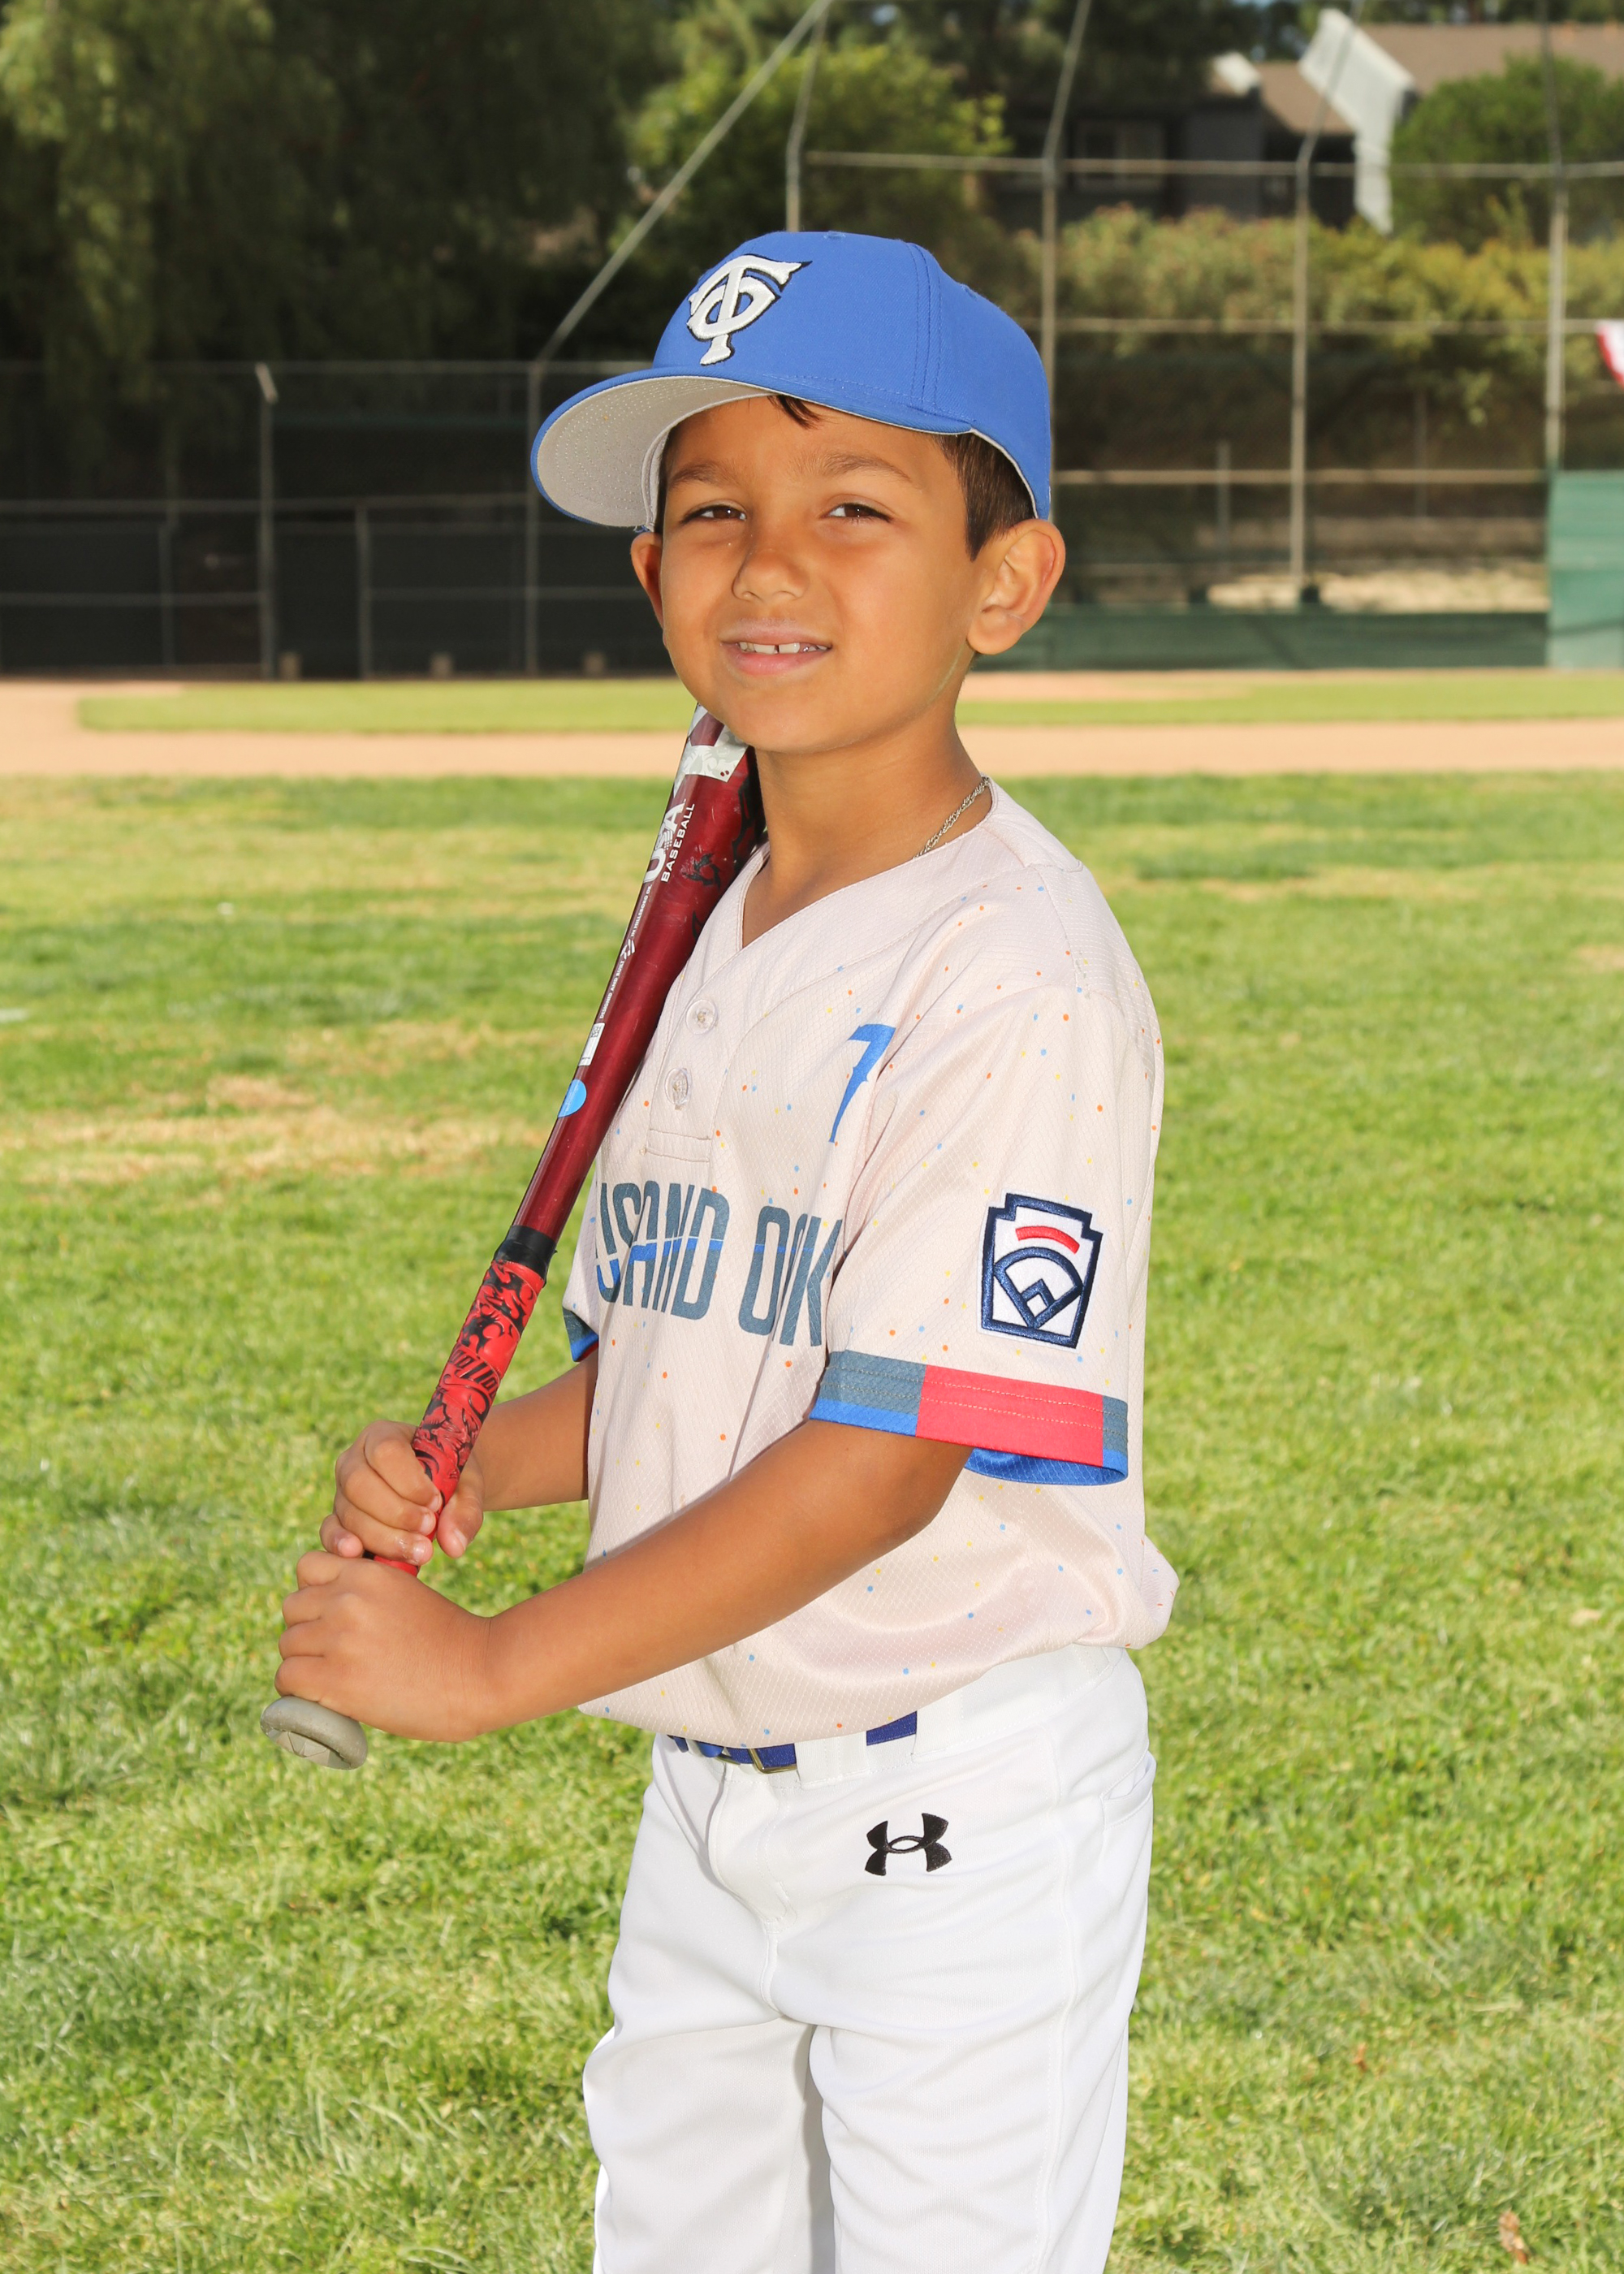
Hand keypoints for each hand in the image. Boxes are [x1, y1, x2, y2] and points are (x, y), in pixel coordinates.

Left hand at [276, 1551, 495, 1740]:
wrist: (481, 1673)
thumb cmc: (451, 1639)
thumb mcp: (407, 1595)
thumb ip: (368, 1597)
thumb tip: (330, 1618)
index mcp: (367, 1574)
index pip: (307, 1568)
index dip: (315, 1592)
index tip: (332, 1616)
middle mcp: (347, 1600)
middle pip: (292, 1609)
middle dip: (308, 1630)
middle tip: (333, 1654)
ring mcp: (339, 1639)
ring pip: (288, 1645)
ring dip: (303, 1663)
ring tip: (332, 1679)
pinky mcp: (336, 1680)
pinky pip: (288, 1679)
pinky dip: (298, 1692)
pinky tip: (321, 1698)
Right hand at [322, 1419, 485, 1563]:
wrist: (439, 1491)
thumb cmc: (451, 1479)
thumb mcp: (467, 1486)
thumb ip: (465, 1510)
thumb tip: (454, 1546)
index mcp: (383, 1436)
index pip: (386, 1452)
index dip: (409, 1482)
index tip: (435, 1502)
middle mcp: (354, 1460)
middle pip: (360, 1484)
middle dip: (396, 1513)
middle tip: (429, 1528)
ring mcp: (342, 1490)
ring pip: (350, 1513)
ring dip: (384, 1537)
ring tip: (420, 1551)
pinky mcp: (338, 1518)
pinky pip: (330, 1531)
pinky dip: (341, 1544)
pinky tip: (358, 1555)